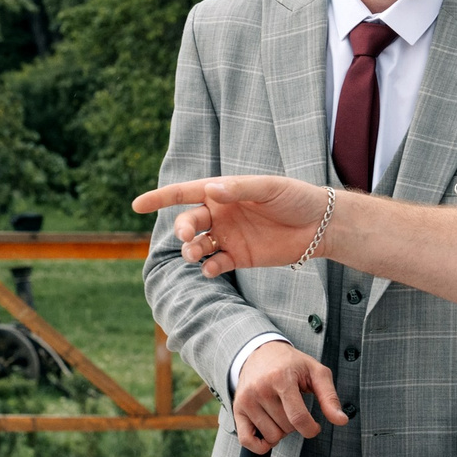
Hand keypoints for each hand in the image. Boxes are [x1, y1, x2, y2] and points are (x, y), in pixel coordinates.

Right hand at [131, 176, 335, 276]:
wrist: (320, 225)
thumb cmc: (295, 198)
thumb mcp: (269, 188)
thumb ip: (239, 190)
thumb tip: (209, 190)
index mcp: (222, 192)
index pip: (184, 193)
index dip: (160, 198)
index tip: (136, 205)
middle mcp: (220, 214)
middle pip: (188, 221)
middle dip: (182, 229)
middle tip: (187, 237)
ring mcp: (228, 236)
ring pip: (197, 245)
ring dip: (190, 250)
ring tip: (194, 254)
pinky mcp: (239, 257)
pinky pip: (215, 264)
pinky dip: (208, 267)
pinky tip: (210, 268)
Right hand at [232, 340, 348, 452]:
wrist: (261, 352)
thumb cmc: (291, 364)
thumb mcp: (316, 372)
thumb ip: (330, 397)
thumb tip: (341, 420)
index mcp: (281, 378)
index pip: (298, 418)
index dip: (311, 429)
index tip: (314, 426)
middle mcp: (260, 389)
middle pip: (286, 428)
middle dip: (295, 425)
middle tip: (294, 409)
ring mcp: (247, 400)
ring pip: (271, 436)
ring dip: (281, 431)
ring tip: (281, 414)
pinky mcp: (237, 409)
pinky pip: (247, 441)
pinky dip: (260, 445)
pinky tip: (267, 433)